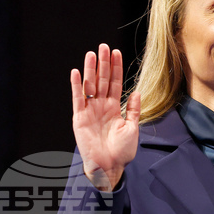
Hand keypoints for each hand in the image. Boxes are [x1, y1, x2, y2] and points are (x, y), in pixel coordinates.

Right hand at [71, 43, 140, 190]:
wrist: (110, 166)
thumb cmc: (122, 151)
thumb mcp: (132, 127)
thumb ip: (133, 110)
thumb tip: (137, 92)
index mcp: (114, 108)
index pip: (115, 83)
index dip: (115, 68)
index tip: (117, 52)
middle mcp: (101, 106)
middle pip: (102, 80)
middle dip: (104, 63)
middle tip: (104, 46)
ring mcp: (90, 110)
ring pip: (90, 85)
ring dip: (91, 69)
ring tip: (92, 53)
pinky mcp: (79, 117)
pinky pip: (78, 98)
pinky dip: (77, 85)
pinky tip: (77, 72)